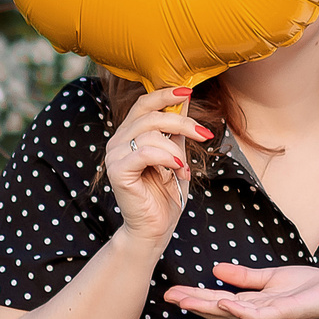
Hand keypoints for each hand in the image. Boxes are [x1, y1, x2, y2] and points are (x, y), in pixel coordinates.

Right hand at [105, 86, 212, 242]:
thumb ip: (176, 131)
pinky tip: (178, 171)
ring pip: (151, 135)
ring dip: (176, 151)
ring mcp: (114, 155)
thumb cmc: (165, 194)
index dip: (165, 94)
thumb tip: (185, 100)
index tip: (189, 91)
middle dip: (182, 122)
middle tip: (204, 134)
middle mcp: (117, 141)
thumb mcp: (176, 155)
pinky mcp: (117, 171)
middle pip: (151, 116)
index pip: (144, 104)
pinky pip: (145, 153)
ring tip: (184, 170)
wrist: (155, 228)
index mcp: (128, 134)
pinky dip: (167, 159)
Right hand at [165, 261, 318, 318]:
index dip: (194, 297)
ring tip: (186, 301)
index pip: (216, 300)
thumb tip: (216, 270)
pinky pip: (259, 314)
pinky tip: (225, 302)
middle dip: (192, 304)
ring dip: (209, 308)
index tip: (170, 292)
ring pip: (233, 314)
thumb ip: (244, 277)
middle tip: (167, 298)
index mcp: (251, 303)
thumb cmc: (307, 287)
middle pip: (218, 310)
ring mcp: (268, 314)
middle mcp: (255, 312)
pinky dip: (241, 310)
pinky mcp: (284, 313)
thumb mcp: (270, 278)